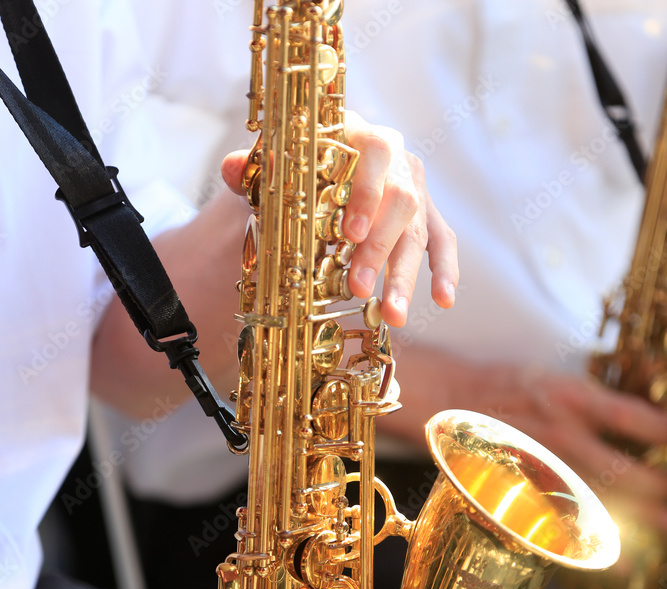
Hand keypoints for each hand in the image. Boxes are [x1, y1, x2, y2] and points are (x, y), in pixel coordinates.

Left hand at [221, 111, 458, 327]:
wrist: (316, 174)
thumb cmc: (294, 172)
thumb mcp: (272, 169)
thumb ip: (252, 169)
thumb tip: (232, 170)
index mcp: (358, 133)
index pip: (375, 153)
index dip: (367, 193)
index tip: (349, 234)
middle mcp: (394, 157)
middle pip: (400, 200)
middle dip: (379, 249)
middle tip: (357, 287)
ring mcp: (414, 188)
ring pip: (418, 230)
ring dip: (405, 275)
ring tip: (393, 314)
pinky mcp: (425, 216)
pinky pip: (442, 241)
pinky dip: (445, 270)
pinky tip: (443, 300)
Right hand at [386, 346, 666, 531]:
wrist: (445, 399)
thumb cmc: (506, 389)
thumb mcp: (555, 382)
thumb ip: (594, 404)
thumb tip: (642, 425)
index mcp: (571, 399)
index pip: (631, 418)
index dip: (664, 434)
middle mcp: (559, 434)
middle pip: (622, 471)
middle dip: (659, 492)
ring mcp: (538, 467)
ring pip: (598, 502)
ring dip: (640, 519)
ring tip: (666, 529)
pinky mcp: (521, 489)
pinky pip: (563, 522)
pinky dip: (597, 543)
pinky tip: (625, 560)